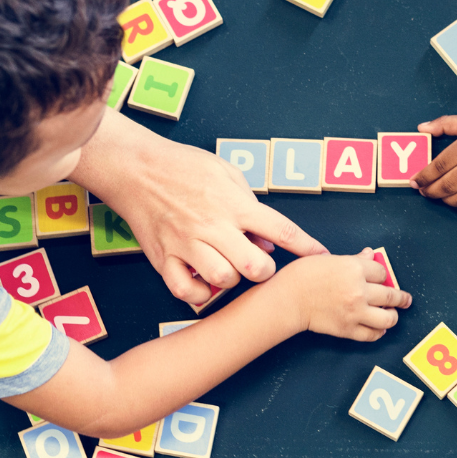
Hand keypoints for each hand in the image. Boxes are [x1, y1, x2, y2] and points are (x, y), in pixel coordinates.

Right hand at [69, 110, 327, 306]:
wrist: (134, 167)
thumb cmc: (183, 165)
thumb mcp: (226, 172)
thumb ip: (250, 204)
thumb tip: (268, 239)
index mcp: (235, 204)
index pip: (282, 230)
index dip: (307, 247)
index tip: (322, 256)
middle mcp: (214, 226)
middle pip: (256, 267)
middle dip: (264, 271)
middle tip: (257, 264)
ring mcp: (188, 243)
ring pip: (224, 280)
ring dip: (231, 280)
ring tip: (227, 269)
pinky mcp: (163, 257)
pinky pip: (185, 289)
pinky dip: (198, 292)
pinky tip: (202, 282)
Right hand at [263, 249, 411, 341]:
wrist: (287, 299)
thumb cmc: (303, 276)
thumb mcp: (329, 259)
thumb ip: (354, 259)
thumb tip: (370, 255)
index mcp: (354, 269)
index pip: (382, 272)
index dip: (383, 275)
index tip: (383, 278)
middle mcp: (359, 291)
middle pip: (391, 295)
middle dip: (401, 298)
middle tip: (405, 299)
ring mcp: (355, 312)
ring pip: (388, 318)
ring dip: (393, 316)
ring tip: (393, 314)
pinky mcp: (348, 329)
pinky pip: (372, 334)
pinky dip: (379, 332)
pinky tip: (379, 327)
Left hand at [412, 107, 456, 207]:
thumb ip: (447, 124)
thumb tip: (422, 128)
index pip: (441, 164)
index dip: (424, 175)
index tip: (413, 180)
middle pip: (447, 184)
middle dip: (429, 190)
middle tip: (420, 190)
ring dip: (443, 200)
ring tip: (435, 195)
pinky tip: (453, 198)